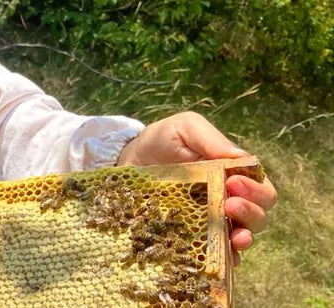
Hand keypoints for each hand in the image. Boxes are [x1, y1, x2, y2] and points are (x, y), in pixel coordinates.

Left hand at [116, 112, 276, 265]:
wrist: (126, 160)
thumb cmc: (160, 141)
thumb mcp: (184, 128)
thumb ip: (211, 139)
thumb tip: (245, 158)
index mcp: (233, 175)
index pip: (261, 187)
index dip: (256, 189)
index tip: (234, 182)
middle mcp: (228, 200)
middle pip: (259, 215)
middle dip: (252, 211)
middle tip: (230, 203)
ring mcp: (211, 221)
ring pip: (243, 236)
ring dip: (244, 236)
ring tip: (234, 234)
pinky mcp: (192, 237)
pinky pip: (216, 254)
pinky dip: (225, 259)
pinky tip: (221, 256)